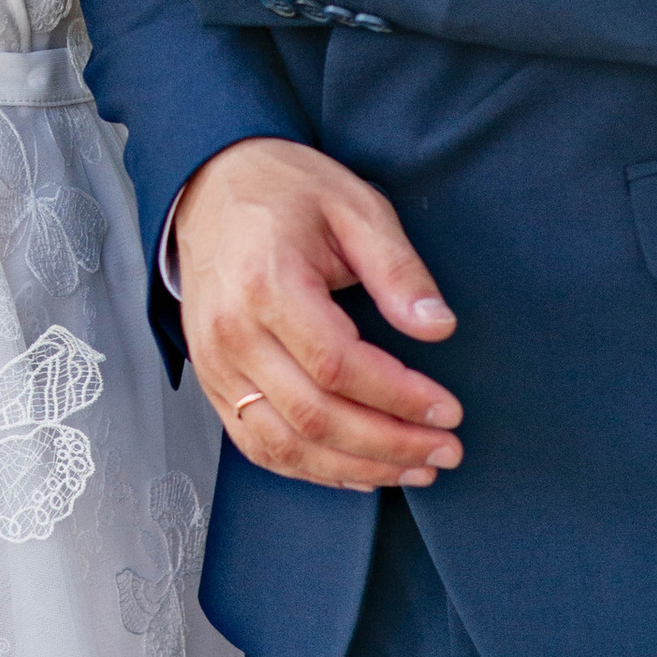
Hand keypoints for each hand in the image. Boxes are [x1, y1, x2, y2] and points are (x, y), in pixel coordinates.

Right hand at [174, 140, 463, 491]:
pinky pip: (257, 443)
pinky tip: (357, 470)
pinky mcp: (212, 379)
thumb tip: (438, 327)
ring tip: (414, 469)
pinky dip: (310, 468)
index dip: (399, 398)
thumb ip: (397, 268)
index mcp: (266, 284)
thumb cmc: (284, 190)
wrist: (208, 185)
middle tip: (446, 451)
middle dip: (389, 444)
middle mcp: (231, 332)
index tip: (448, 411)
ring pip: (285, 443)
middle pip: (314, 415)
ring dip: (356, 467)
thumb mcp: (354, 206)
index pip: (338, 365)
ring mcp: (215, 362)